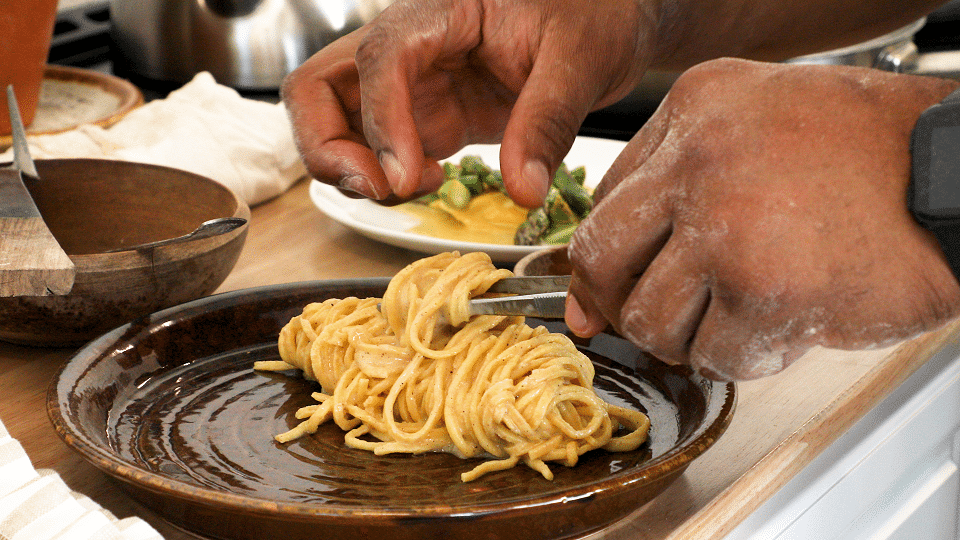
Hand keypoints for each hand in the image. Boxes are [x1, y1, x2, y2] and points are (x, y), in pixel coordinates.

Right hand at [281, 0, 656, 206]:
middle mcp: (409, 47)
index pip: (379, 58)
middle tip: (378, 189)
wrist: (606, 23)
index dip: (380, 120)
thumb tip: (522, 190)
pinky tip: (427, 184)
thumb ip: (548, 121)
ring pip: (334, 121)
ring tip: (407, 189)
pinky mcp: (426, 117)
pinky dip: (382, 177)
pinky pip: (377, 148)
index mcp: (440, 12)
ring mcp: (412, 84)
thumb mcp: (581, 60)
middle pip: (318, 87)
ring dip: (348, 166)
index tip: (403, 177)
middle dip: (327, 146)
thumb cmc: (593, 14)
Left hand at [565, 58, 959, 379]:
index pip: (604, 201)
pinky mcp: (765, 290)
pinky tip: (781, 329)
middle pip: (602, 261)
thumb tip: (594, 287)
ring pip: (649, 320)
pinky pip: (713, 356)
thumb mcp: (760, 128)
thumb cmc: (868, 159)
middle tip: (660, 320)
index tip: (612, 288)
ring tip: (734, 322)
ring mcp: (728, 224)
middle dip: (623, 305)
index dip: (606, 260)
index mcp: (695, 109)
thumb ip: (673, 186)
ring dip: (687, 339)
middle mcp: (699, 158)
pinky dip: (742, 358)